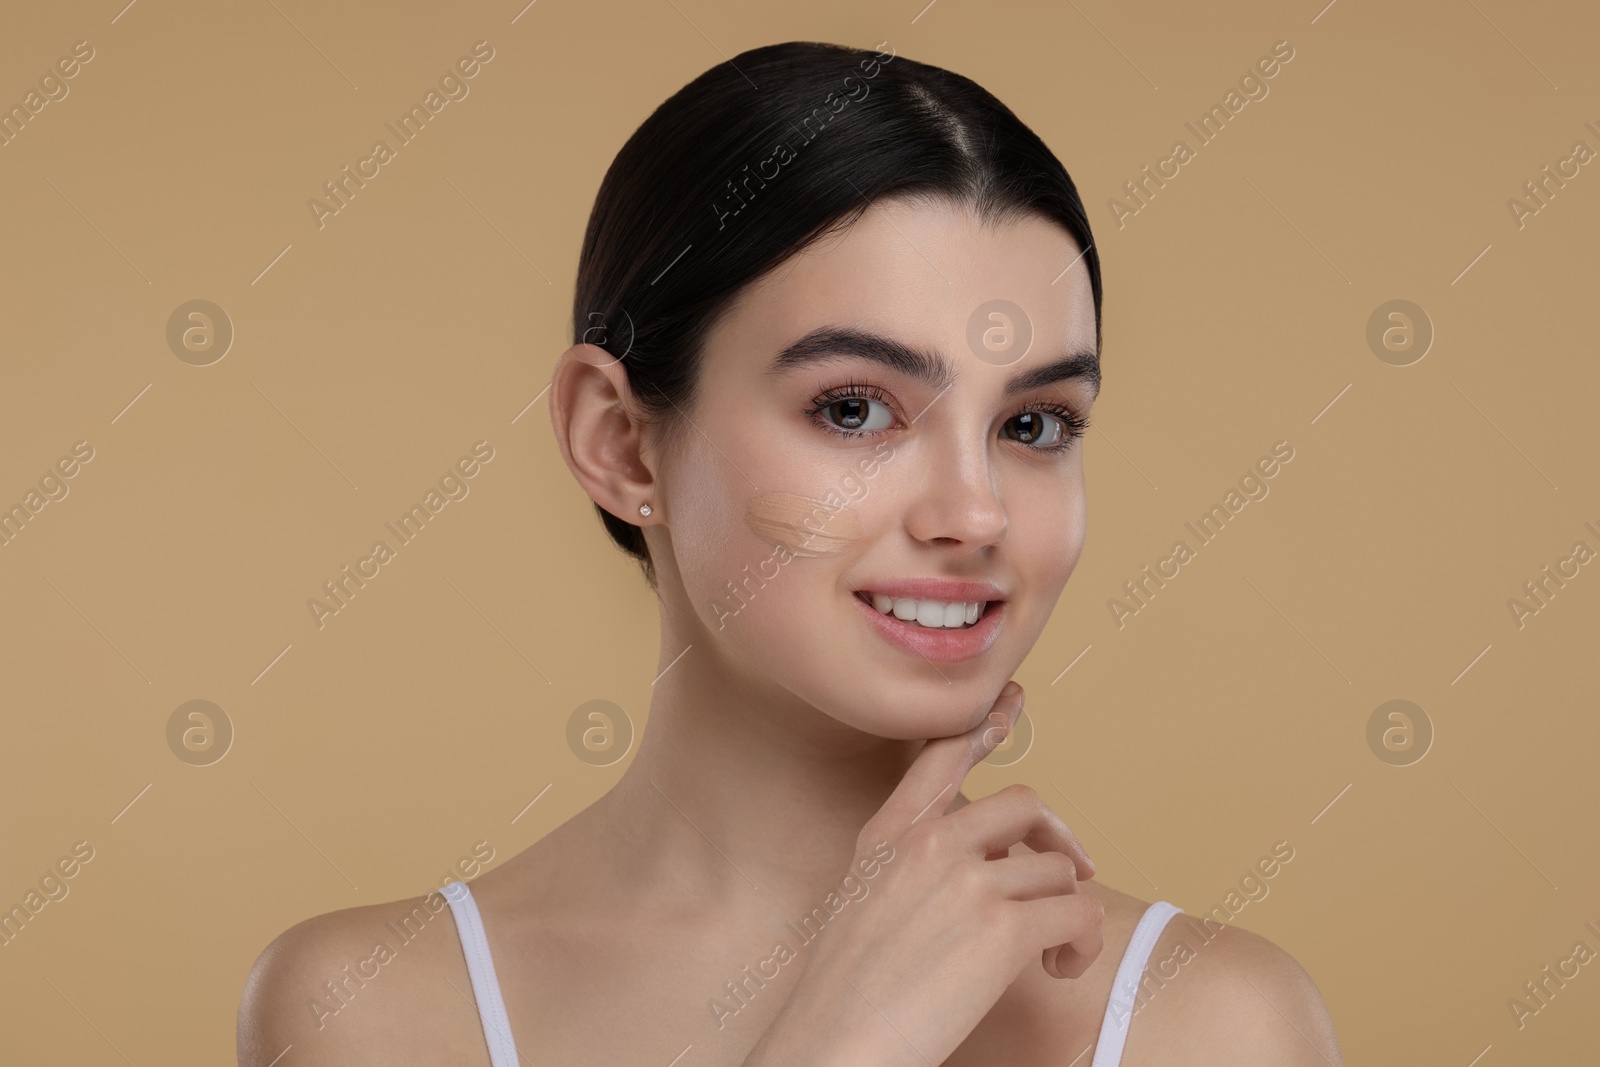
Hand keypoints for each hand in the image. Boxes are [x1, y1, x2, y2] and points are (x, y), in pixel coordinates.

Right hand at [745, 681, 1103, 1066]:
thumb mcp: (860, 902)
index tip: (1013, 699)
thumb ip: (908, 867)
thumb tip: (977, 863)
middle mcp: (928, 844)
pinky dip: (1082, 943)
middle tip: (1070, 874)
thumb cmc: (846, 995)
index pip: (941, 752)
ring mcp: (967, 880)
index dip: (985, 721)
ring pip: (1057, 866)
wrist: (834, 1046)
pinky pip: (1078, 913)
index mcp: (887, 834)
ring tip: (1051, 949)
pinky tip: (1056, 968)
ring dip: (1068, 908)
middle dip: (1055, 837)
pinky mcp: (1003, 928)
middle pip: (1025, 802)